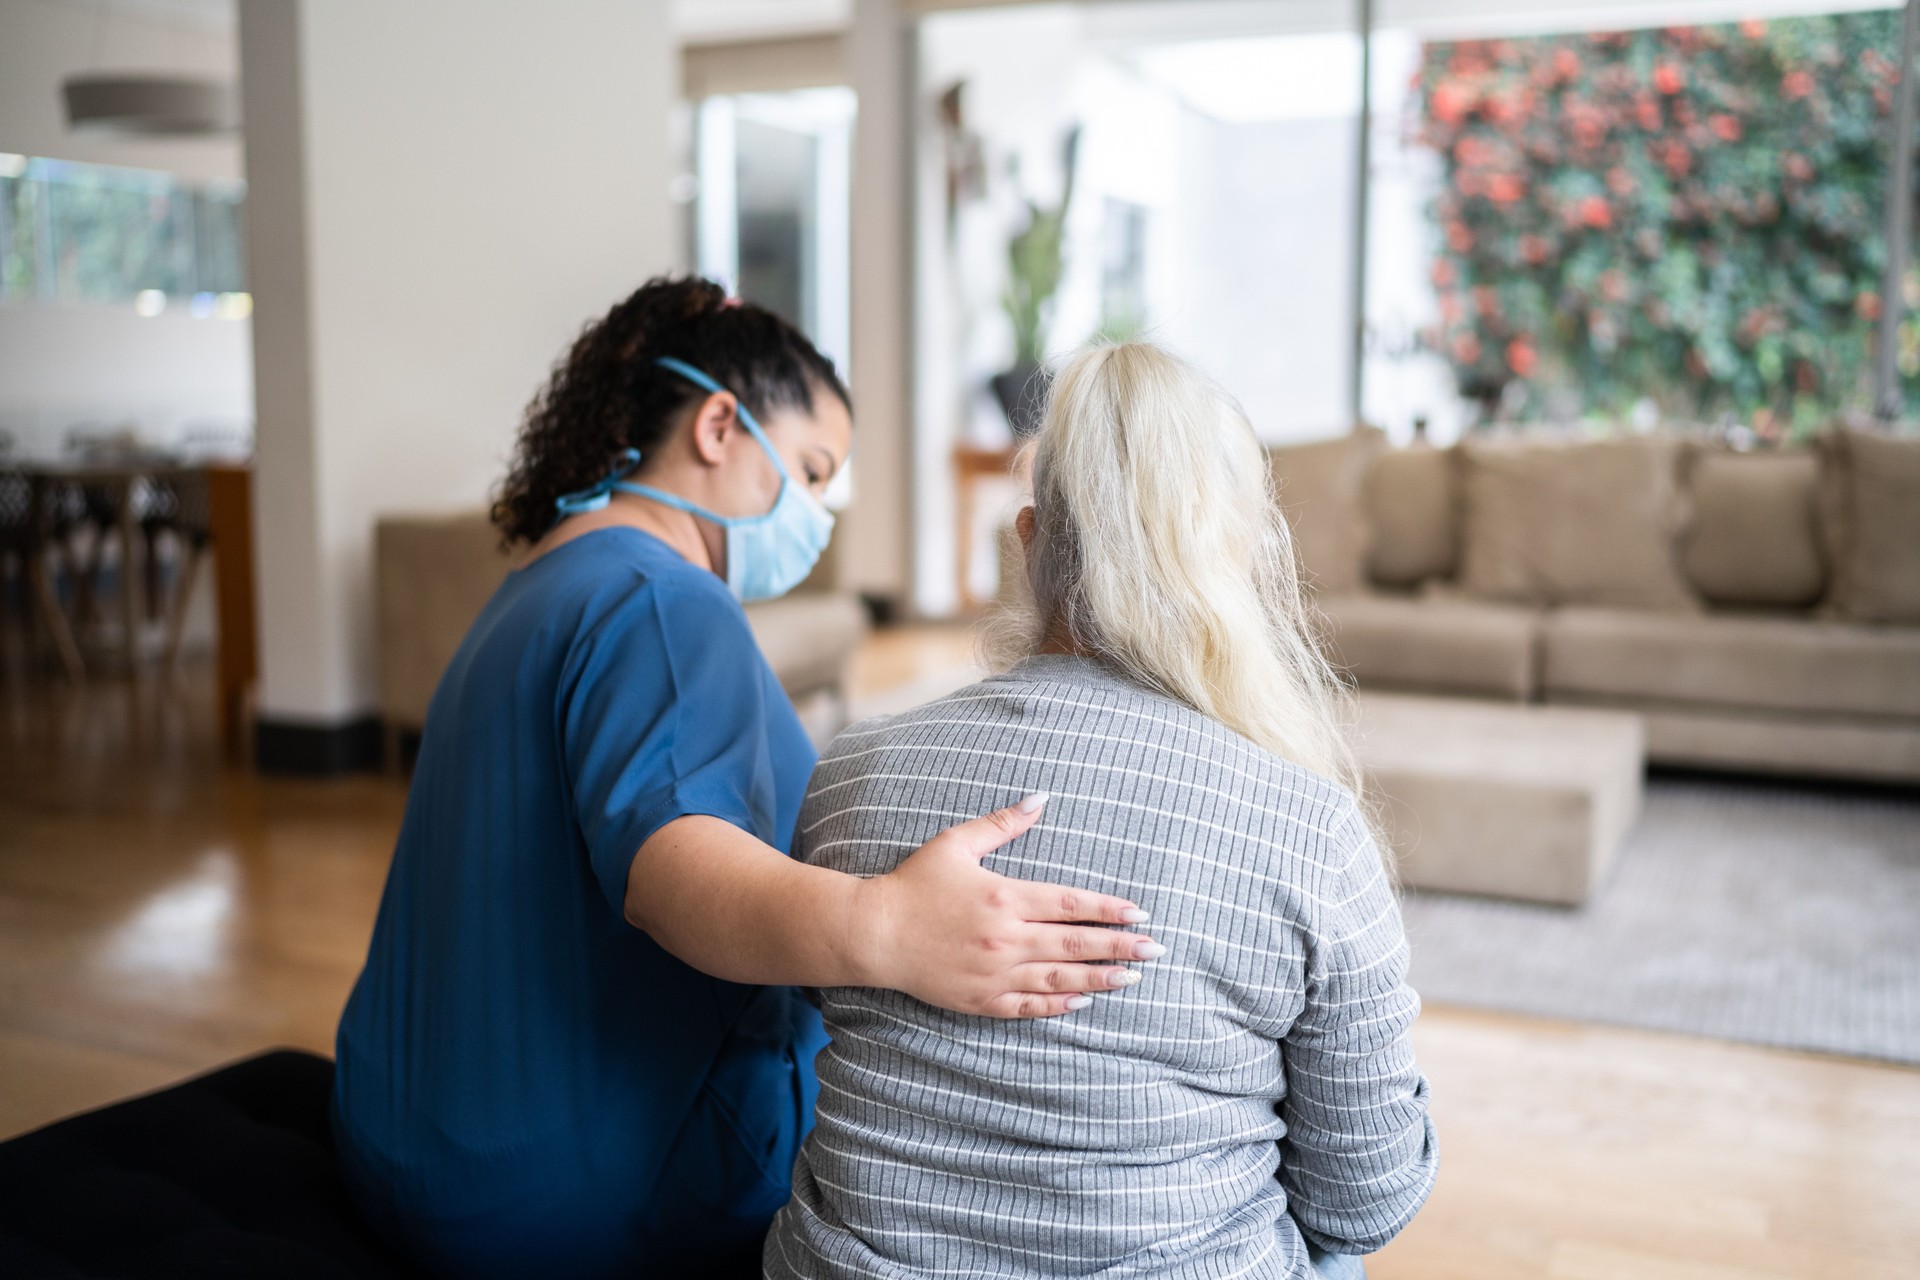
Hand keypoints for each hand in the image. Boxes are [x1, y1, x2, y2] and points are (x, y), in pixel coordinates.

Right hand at [852, 794, 1164, 1018]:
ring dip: (1100, 978)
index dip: (1109, 908)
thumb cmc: (914, 884)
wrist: (874, 934)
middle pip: (1076, 943)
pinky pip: (1029, 1004)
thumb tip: (1042, 798)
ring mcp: (995, 972)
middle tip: (1156, 949)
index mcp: (1004, 896)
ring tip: (1132, 977)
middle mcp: (1006, 937)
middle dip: (1120, 945)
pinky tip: (1083, 1001)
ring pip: (1060, 977)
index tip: (1139, 912)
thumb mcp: (956, 844)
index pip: (1071, 903)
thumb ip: (1003, 823)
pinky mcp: (981, 999)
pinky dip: (1059, 1004)